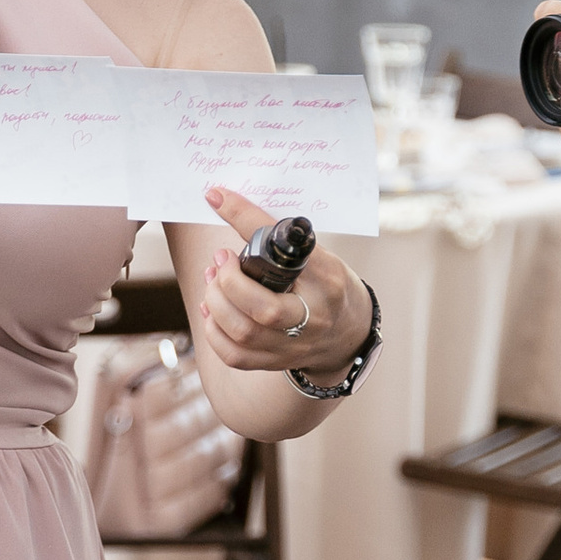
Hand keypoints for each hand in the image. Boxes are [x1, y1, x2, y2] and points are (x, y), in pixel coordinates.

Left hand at [199, 186, 368, 376]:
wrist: (348, 332)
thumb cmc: (327, 284)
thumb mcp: (317, 256)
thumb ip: (282, 243)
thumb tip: (231, 207)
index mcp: (326, 280)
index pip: (283, 252)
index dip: (246, 221)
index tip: (218, 198)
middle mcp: (313, 317)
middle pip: (262, 309)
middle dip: (228, 281)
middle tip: (221, 260)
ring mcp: (294, 345)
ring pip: (243, 333)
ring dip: (215, 304)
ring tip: (212, 280)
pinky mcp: (276, 361)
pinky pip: (235, 355)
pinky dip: (214, 332)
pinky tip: (212, 310)